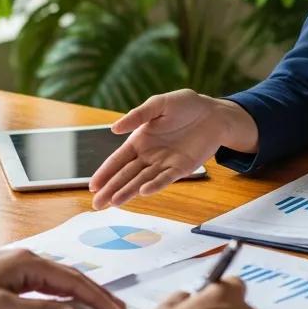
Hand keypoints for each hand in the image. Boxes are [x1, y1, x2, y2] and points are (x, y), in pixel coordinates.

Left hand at [0, 248, 125, 308]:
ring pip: (62, 277)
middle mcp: (29, 258)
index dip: (96, 296)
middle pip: (72, 276)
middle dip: (97, 293)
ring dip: (83, 290)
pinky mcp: (13, 272)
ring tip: (102, 304)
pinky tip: (70, 297)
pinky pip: (49, 280)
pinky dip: (66, 289)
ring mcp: (22, 263)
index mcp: (29, 262)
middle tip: (117, 308)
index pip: (72, 280)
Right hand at [89, 89, 257, 208]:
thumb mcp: (159, 104)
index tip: (93, 185)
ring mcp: (164, 163)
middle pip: (126, 175)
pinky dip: (154, 185)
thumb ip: (137, 115)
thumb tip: (113, 128)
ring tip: (113, 203)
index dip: (105, 172)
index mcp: (140, 140)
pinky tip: (143, 192)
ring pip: (142, 181)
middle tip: (97, 204)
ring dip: (128, 192)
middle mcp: (149, 155)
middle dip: (111, 189)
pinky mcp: (181, 168)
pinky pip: (165, 179)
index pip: (118, 159)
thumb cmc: (186, 105)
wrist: (214, 113)